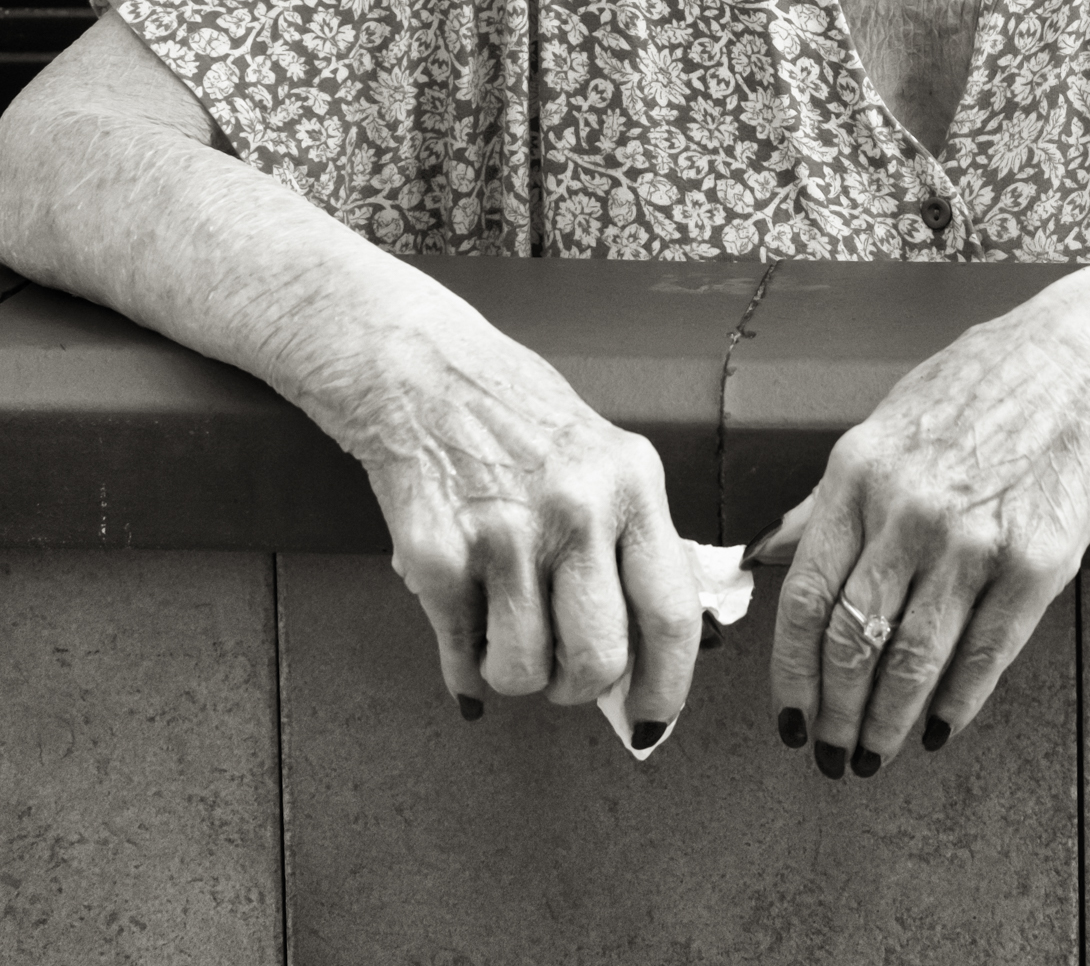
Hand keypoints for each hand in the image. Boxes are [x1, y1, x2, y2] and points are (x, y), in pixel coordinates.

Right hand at [359, 332, 700, 740]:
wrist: (418, 372)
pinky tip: (467, 639)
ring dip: (515, 674)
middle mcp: (576, 510)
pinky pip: (462, 657)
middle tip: (562, 674)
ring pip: (525, 670)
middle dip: (579, 687)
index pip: (671, 611)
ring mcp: (504, 536)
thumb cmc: (515, 418)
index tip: (654, 718)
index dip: (668, 684)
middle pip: (598, 658)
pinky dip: (465, 669)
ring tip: (505, 633)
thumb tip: (648, 649)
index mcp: (631, 484)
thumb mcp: (602, 458)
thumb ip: (630, 541)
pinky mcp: (438, 558)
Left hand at [766, 302, 1089, 774]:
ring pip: (913, 658)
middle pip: (852, 640)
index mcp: (857, 475)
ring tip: (876, 755)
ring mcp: (974, 540)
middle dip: (834, 712)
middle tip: (830, 753)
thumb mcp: (885, 423)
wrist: (1083, 360)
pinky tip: (941, 727)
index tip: (787, 714)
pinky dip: (958, 702)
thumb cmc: (982, 385)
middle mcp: (908, 512)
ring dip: (888, 721)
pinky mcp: (1036, 562)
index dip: (789, 672)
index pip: (803, 597)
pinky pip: (986, 652)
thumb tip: (775, 552)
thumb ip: (833, 498)